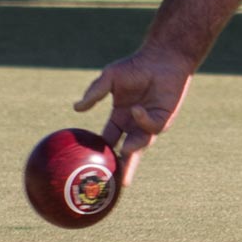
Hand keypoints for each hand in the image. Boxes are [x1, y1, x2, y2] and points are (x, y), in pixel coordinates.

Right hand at [73, 49, 194, 179]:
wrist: (161, 57)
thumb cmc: (136, 65)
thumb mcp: (110, 78)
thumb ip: (94, 93)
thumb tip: (76, 108)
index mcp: (120, 116)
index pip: (109, 139)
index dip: (101, 151)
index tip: (90, 164)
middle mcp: (134, 124)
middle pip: (126, 151)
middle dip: (120, 167)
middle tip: (112, 184)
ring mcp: (149, 123)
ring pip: (140, 143)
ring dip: (132, 150)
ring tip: (124, 154)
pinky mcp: (164, 119)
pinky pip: (151, 127)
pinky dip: (142, 121)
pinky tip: (136, 109)